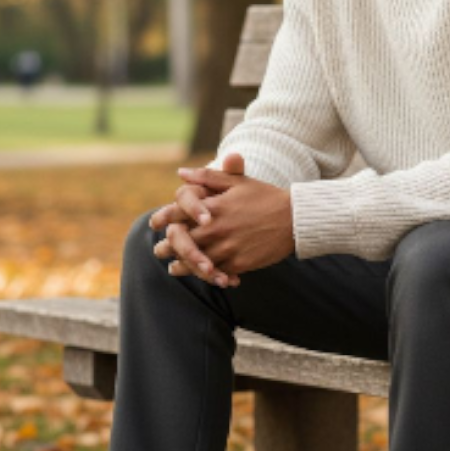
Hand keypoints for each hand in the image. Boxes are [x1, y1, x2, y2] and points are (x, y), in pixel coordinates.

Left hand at [151, 154, 295, 285]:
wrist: (295, 219)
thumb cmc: (265, 197)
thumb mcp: (238, 182)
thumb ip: (208, 177)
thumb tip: (181, 173)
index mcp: (213, 207)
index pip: (178, 213)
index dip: (163, 218)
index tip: (155, 223)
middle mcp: (216, 228)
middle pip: (181, 241)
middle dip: (167, 247)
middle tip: (158, 251)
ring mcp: (227, 248)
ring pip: (195, 261)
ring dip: (182, 266)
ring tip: (173, 269)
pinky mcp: (239, 263)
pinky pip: (216, 273)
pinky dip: (207, 276)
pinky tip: (202, 276)